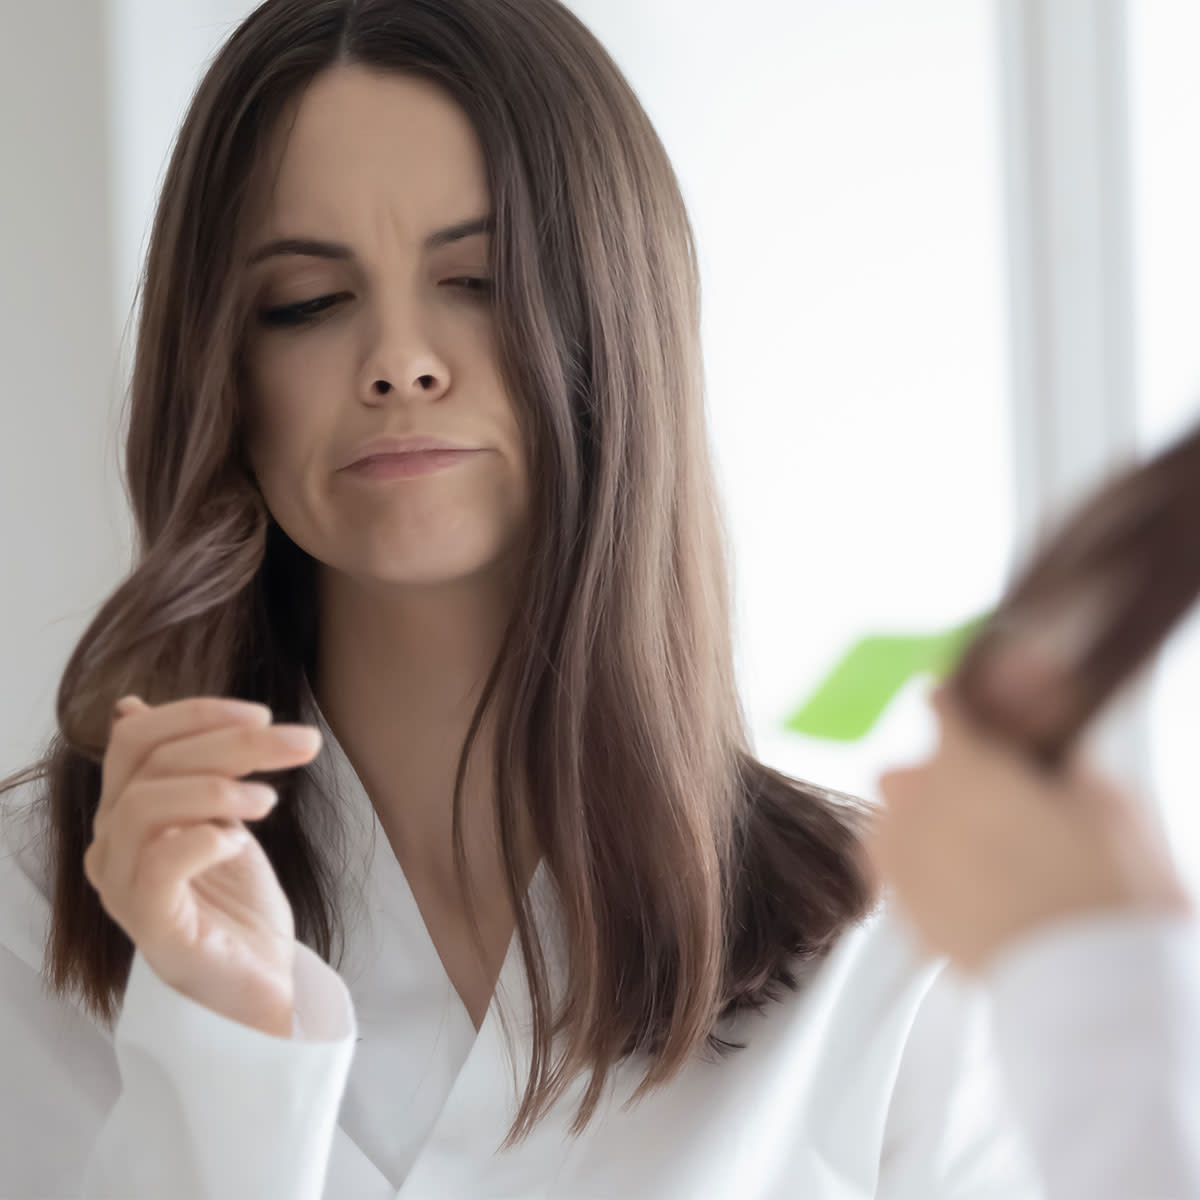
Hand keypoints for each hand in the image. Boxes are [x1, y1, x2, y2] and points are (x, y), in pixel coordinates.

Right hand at [84, 695, 322, 1035]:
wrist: (262, 979)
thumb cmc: (238, 900)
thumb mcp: (219, 815)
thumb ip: (188, 768)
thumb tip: (129, 706)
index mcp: (123, 815)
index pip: (136, 739)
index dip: (197, 714)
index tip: (263, 714)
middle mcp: (111, 847)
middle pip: (151, 763)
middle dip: (233, 742)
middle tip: (301, 742)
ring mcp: (124, 889)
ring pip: (148, 804)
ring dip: (220, 787)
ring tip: (270, 799)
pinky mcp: (151, 926)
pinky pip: (161, 862)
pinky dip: (207, 837)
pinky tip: (241, 841)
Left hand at [863, 684, 1192, 974]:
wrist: (1090, 986)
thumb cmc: (1108, 888)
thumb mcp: (1108, 803)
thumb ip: (1062, 762)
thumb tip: (1048, 750)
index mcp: (965, 764)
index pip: (942, 707)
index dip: (953, 701)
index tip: (956, 701)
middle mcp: (919, 807)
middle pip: (904, 773)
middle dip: (935, 778)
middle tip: (982, 799)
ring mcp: (904, 865)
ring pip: (887, 825)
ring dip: (913, 826)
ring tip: (961, 846)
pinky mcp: (905, 916)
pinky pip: (894, 877)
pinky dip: (916, 874)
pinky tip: (954, 885)